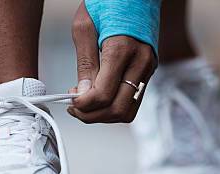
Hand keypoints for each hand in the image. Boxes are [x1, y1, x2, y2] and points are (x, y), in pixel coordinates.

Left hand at [68, 1, 156, 123]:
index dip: (83, 105)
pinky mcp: (148, 72)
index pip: (103, 94)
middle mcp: (140, 63)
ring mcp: (147, 69)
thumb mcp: (85, 26)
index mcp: (122, 49)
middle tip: (75, 108)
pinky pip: (132, 101)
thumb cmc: (108, 2)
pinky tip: (99, 98)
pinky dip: (114, 107)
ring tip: (86, 105)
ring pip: (128, 112)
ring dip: (104, 116)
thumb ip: (85, 63)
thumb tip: (82, 92)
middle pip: (117, 109)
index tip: (70, 101)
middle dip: (92, 116)